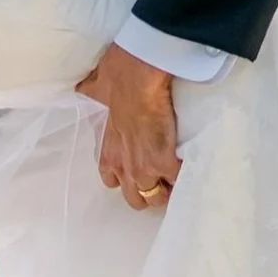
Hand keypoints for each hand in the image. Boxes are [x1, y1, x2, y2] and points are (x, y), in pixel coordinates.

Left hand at [76, 42, 178, 209]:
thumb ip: (93, 94)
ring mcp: (144, 169)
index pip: (112, 181)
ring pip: (155, 198)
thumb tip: (89, 85)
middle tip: (160, 179)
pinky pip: (178, 181)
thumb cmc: (115, 79)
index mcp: (107, 153)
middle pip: (134, 198)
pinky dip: (183, 176)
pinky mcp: (165, 164)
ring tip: (176, 179)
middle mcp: (122, 167)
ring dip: (165, 190)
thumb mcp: (95, 91)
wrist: (136, 78)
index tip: (138, 171)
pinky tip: (188, 167)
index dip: (126, 179)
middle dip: (146, 191)